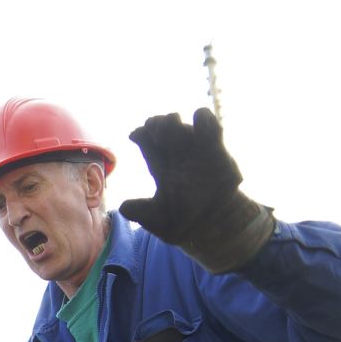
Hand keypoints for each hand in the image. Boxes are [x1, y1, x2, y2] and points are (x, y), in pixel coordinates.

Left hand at [116, 108, 273, 272]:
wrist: (217, 223)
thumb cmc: (186, 222)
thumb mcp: (160, 222)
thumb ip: (142, 213)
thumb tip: (123, 207)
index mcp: (160, 167)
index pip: (145, 140)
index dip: (139, 134)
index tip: (135, 135)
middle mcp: (175, 154)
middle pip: (160, 126)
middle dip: (154, 124)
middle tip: (155, 135)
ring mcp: (195, 148)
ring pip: (180, 121)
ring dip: (173, 121)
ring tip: (171, 134)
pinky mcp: (215, 146)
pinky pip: (207, 122)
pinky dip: (202, 118)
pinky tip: (198, 129)